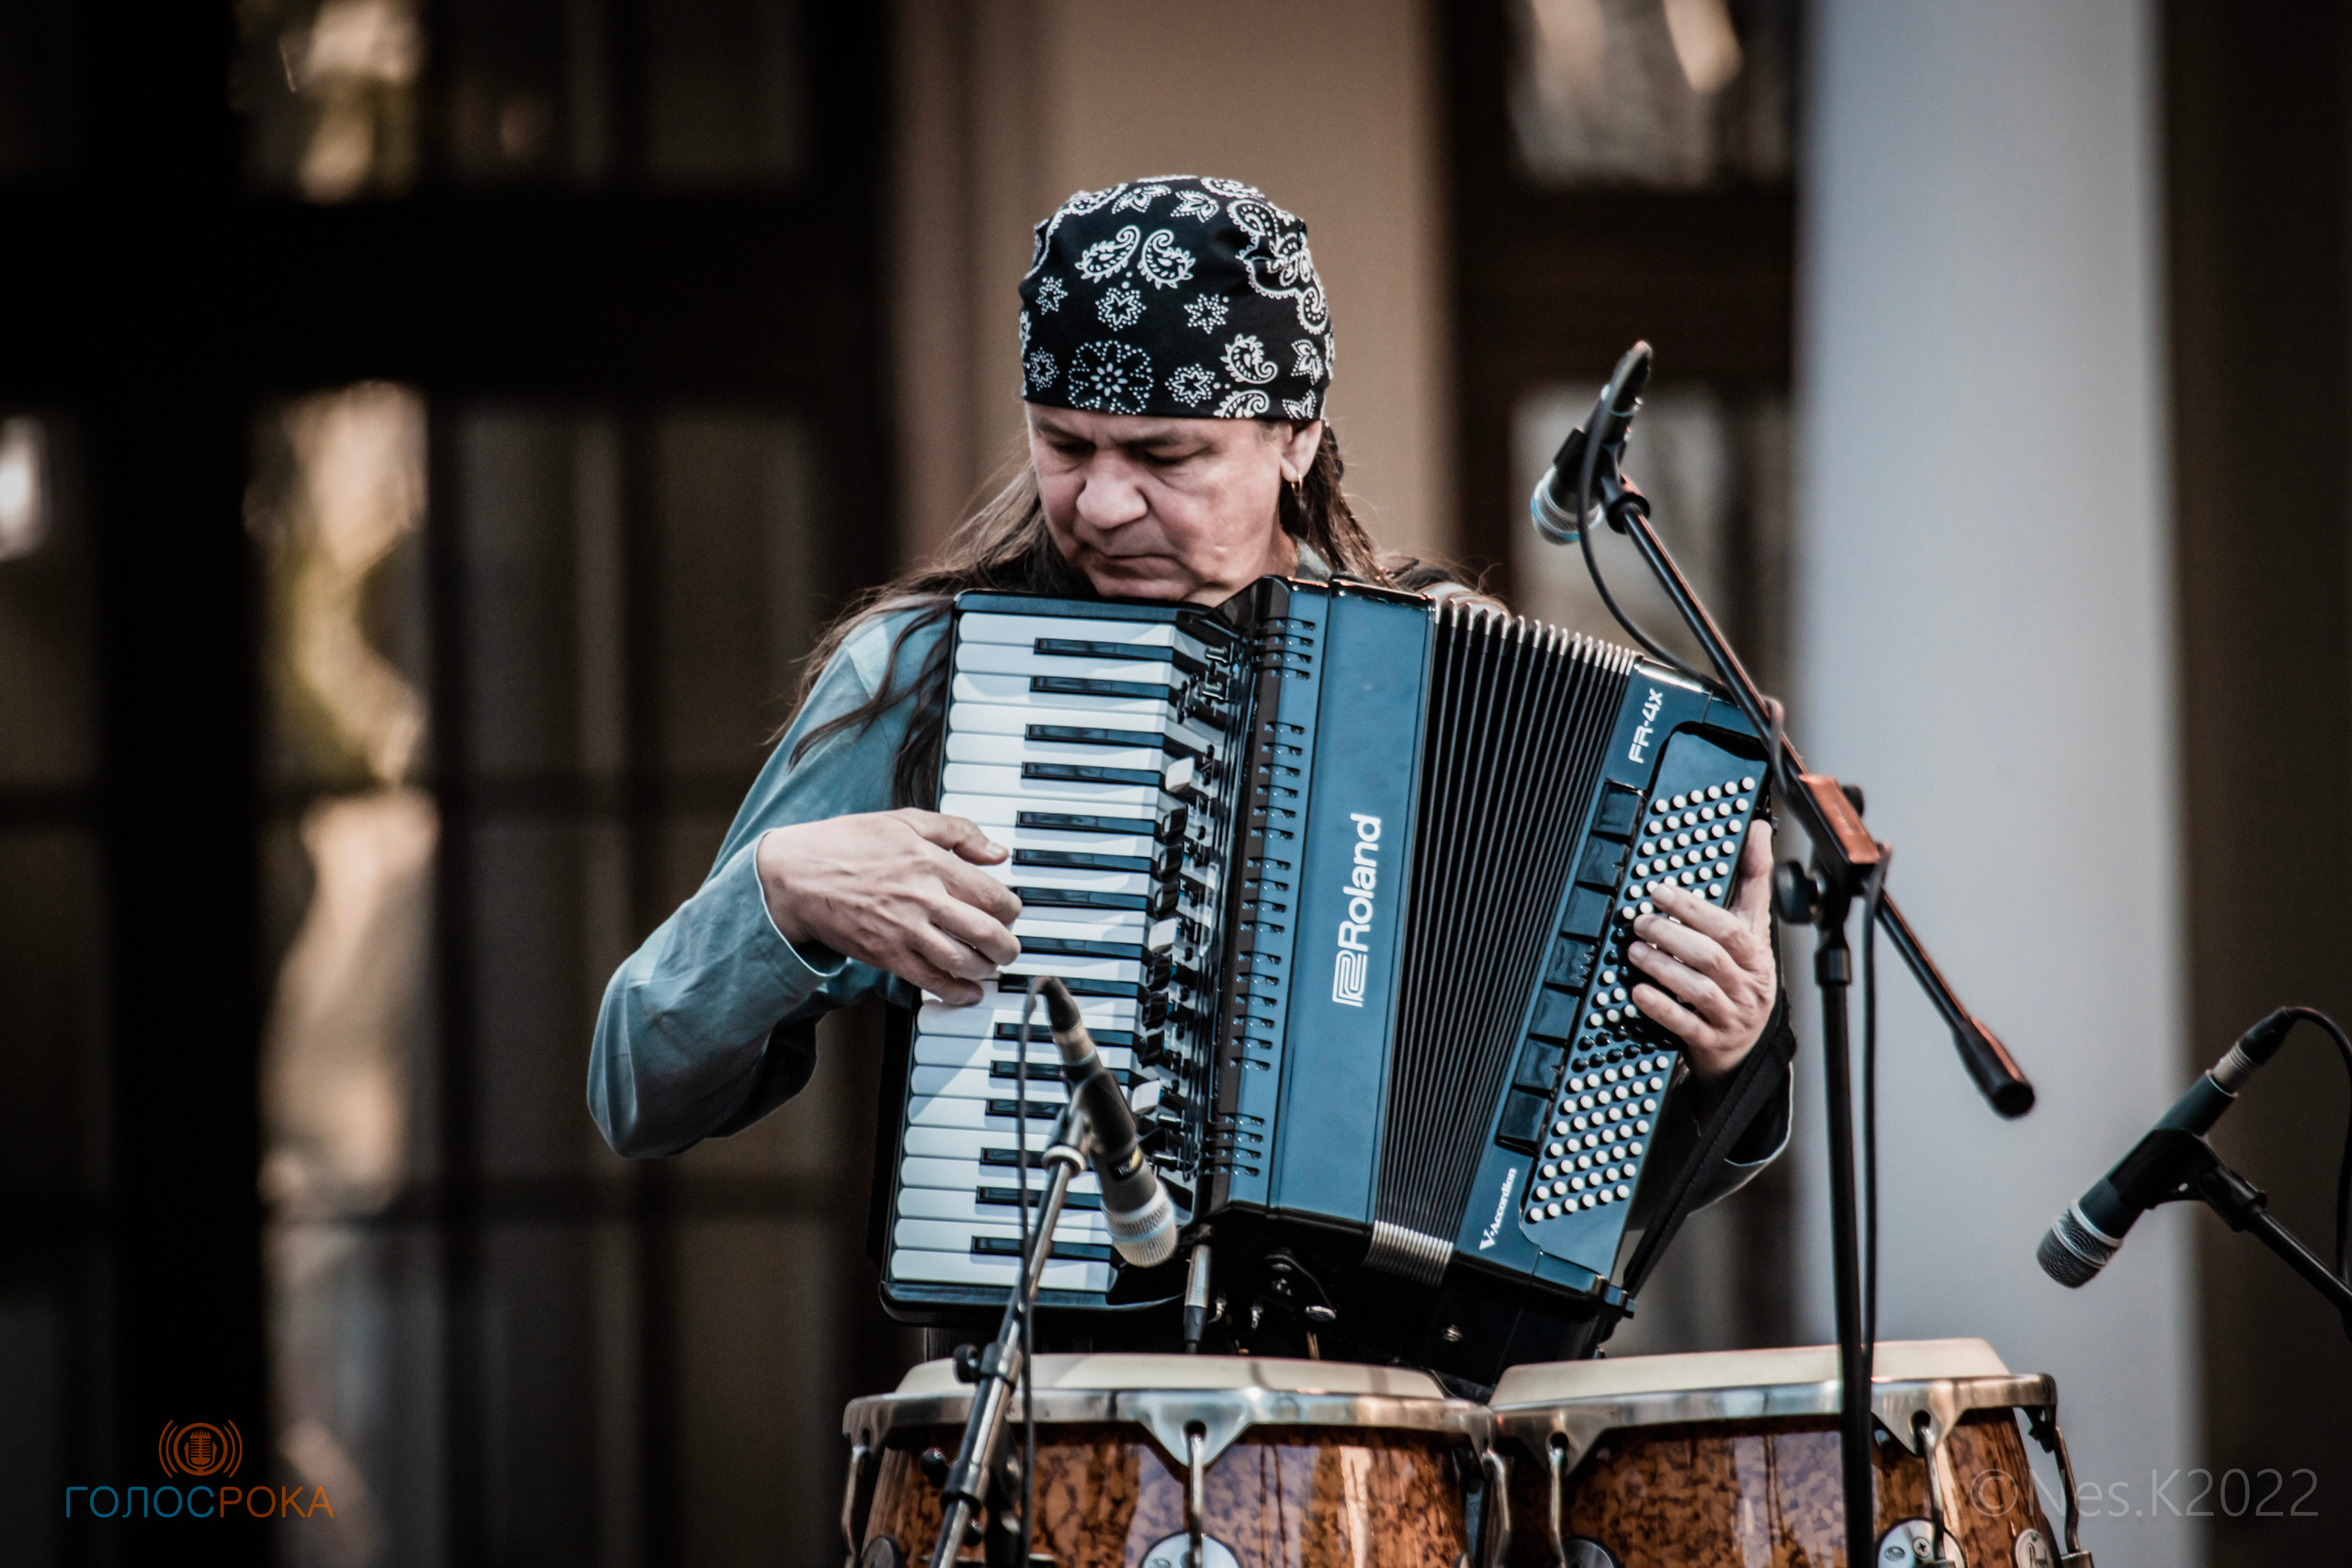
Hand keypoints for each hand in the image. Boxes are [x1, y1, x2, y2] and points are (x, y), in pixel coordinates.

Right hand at [755, 809, 1021, 1005]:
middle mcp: (924, 900)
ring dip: (986, 969)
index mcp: (932, 863)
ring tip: (990, 965)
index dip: (1012, 908)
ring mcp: (905, 931)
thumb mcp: (905, 820)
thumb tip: (997, 853)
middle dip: (1008, 946)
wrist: (796, 876)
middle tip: (1009, 947)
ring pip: (964, 962)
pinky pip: (932, 982)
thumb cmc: (847, 844)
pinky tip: (969, 992)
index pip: (993, 895)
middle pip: (987, 933)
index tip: (1010, 911)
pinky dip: (957, 993)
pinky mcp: (886, 956)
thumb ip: (958, 832)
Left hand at [1626, 820, 1777, 1084]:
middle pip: (1712, 957)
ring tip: (1633, 951)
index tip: (1660, 893)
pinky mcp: (1711, 1042)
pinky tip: (1638, 992)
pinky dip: (1660, 1008)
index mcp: (1757, 954)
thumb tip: (1757, 828)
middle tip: (1639, 921)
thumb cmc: (1744, 975)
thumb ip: (1752, 880)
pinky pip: (1686, 1025)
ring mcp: (1730, 1016)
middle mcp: (1747, 985)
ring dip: (1662, 967)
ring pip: (1699, 990)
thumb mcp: (1754, 928)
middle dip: (1672, 935)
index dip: (1693, 909)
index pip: (1730, 928)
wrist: (1747, 1042)